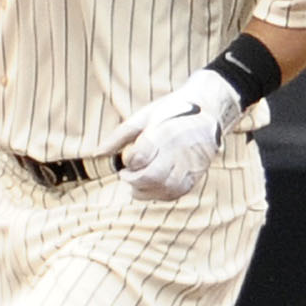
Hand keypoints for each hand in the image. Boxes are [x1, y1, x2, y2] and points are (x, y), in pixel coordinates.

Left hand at [114, 68, 242, 200]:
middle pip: (150, 176)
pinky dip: (160, 194)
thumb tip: (97, 154)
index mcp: (163, 132)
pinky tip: (153, 186)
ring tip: (138, 182)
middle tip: (127, 175)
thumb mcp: (144, 116)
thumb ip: (119, 136)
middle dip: (133, 180)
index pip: (139, 157)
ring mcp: (189, 165)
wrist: (208, 112)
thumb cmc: (172, 111)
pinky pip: (176, 193)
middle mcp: (178, 150)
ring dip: (145, 190)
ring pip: (164, 188)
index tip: (127, 157)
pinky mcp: (196, 175)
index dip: (128, 161)